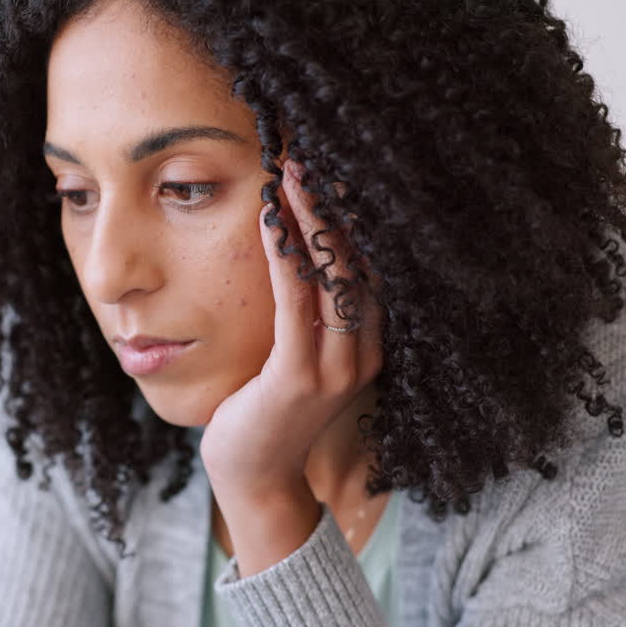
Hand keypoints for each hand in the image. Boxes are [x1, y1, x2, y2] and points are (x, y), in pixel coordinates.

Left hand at [201, 159, 381, 572]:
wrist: (255, 478)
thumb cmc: (264, 410)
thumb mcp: (293, 353)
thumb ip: (306, 311)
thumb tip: (296, 251)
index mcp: (369, 343)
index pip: (370, 264)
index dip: (356, 213)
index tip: (337, 163)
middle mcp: (365, 351)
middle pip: (360, 260)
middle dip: (338, 203)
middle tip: (316, 148)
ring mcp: (337, 367)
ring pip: (334, 275)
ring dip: (313, 216)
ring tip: (295, 167)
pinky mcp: (300, 379)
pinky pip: (297, 302)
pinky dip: (286, 253)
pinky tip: (271, 214)